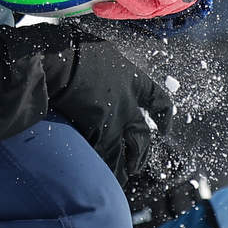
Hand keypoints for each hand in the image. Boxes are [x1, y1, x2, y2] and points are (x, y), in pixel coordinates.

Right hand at [44, 30, 176, 183]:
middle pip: (143, 138)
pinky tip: (95, 173)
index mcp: (134, 81)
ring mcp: (113, 122)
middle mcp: (128, 106)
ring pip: (123, 154)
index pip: (159, 100)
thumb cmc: (78, 48)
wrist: (62, 62)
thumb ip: (111, 68)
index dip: (164, 116)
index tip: (165, 129)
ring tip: (119, 179)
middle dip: (141, 155)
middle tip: (137, 166)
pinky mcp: (95, 132)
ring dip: (122, 170)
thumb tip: (106, 68)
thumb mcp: (104, 52)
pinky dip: (98, 165)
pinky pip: (100, 155)